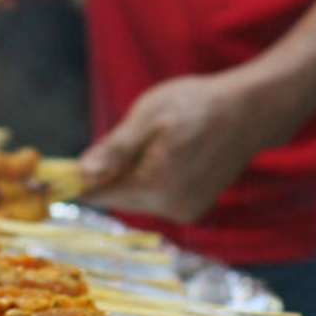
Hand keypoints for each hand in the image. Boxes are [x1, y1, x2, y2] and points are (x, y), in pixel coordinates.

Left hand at [78, 71, 294, 223]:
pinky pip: (157, 196)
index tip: (63, 168)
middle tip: (131, 136)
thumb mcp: (149, 116)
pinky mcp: (194, 208)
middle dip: (112, 172)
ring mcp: (185, 212)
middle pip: (119, 197)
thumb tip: (81, 174)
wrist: (252, 109)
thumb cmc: (199, 104)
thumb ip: (115, 149)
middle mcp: (171, 210)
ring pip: (137, 196)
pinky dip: (153, 177)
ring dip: (133, 173)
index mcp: (155, 188)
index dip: (80, 180)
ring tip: (159, 140)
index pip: (100, 195)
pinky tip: (171, 152)